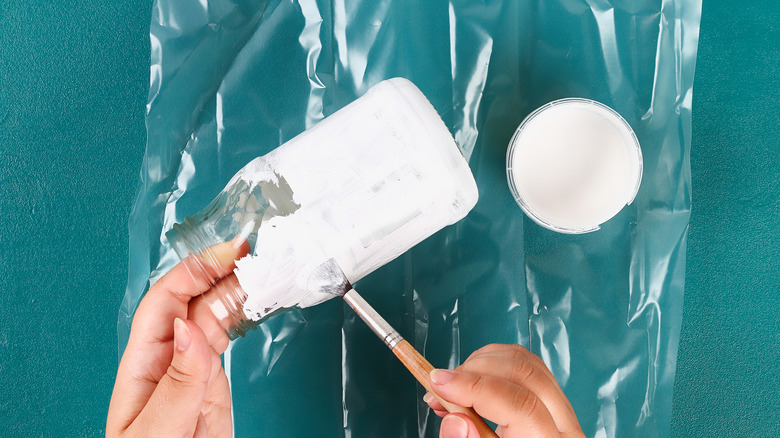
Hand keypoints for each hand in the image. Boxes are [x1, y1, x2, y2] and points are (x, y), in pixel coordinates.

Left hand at [107, 239, 249, 436]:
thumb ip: (177, 382)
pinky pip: (229, 337)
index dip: (194, 271)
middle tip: (255, 254)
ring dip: (238, 289)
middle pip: (193, 300)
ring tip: (265, 270)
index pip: (164, 302)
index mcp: (143, 364)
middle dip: (221, 271)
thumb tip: (189, 329)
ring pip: (215, 314)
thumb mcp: (157, 430)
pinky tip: (259, 299)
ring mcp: (193, 367)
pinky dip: (246, 314)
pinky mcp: (214, 381)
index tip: (226, 253)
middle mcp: (168, 358)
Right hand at [425, 344, 583, 437]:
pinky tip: (469, 379)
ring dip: (482, 362)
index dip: (474, 387)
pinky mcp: (552, 403)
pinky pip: (526, 366)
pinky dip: (493, 362)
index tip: (437, 383)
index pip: (521, 405)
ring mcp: (563, 414)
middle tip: (440, 383)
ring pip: (527, 363)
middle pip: (526, 375)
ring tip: (451, 385)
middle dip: (475, 371)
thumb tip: (454, 418)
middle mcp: (566, 430)